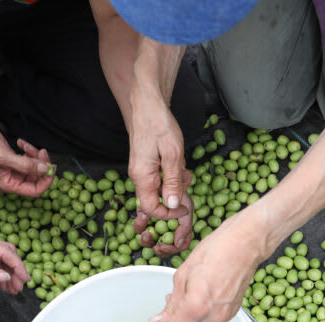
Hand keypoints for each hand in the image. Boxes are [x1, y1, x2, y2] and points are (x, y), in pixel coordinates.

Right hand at [0, 119, 53, 195]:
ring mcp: (15, 170)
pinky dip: (29, 151)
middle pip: (38, 178)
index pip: (36, 190)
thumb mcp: (5, 157)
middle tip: (42, 152)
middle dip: (41, 165)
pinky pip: (29, 159)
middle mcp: (13, 180)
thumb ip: (26, 165)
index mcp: (9, 185)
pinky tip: (21, 143)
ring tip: (27, 146)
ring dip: (35, 156)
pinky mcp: (16, 161)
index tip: (50, 167)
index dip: (46, 180)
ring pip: (35, 167)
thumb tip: (44, 169)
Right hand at [128, 95, 192, 245]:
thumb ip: (172, 182)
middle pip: (156, 200)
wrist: (149, 104)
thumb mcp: (173, 155)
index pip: (151, 208)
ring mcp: (142, 170)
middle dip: (175, 195)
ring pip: (160, 189)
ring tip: (184, 167)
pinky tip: (178, 162)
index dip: (169, 214)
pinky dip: (172, 174)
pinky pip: (160, 178)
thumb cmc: (160, 125)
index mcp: (142, 177)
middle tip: (186, 178)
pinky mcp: (146, 164)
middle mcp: (138, 176)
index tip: (184, 208)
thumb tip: (172, 204)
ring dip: (176, 183)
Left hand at [147, 217, 262, 321]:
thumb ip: (172, 303)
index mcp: (196, 306)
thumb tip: (159, 320)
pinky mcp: (232, 312)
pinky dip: (198, 319)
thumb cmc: (217, 250)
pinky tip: (194, 303)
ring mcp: (224, 316)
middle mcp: (212, 316)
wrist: (246, 243)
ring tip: (178, 306)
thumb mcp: (183, 274)